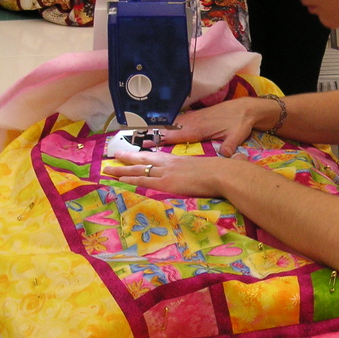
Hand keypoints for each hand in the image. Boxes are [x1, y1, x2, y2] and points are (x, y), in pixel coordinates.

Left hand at [103, 147, 246, 196]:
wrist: (225, 173)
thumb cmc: (223, 171)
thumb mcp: (216, 166)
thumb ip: (216, 164)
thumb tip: (231, 161)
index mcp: (179, 161)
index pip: (155, 157)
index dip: (141, 156)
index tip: (129, 154)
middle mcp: (170, 164)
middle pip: (142, 161)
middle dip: (125, 161)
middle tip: (109, 160)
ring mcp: (167, 173)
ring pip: (138, 170)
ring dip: (121, 170)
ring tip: (107, 170)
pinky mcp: (167, 183)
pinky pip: (143, 181)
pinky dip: (130, 180)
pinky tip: (120, 181)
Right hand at [145, 98, 264, 156]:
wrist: (246, 108)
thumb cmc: (240, 123)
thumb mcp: (237, 135)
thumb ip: (229, 145)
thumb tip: (225, 154)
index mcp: (199, 128)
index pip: (175, 134)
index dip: (159, 138)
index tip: (144, 142)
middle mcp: (193, 122)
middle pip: (168, 129)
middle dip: (152, 134)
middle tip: (135, 139)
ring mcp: (194, 118)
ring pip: (171, 124)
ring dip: (158, 129)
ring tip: (140, 134)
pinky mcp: (197, 116)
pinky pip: (178, 121)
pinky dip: (168, 125)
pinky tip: (161, 128)